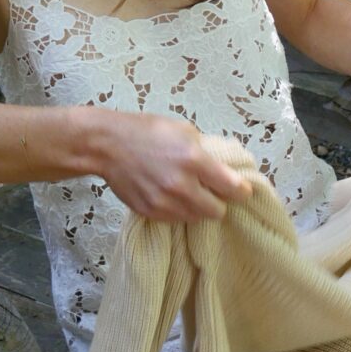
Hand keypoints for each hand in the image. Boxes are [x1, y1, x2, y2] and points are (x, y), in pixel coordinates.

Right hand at [98, 110, 253, 223]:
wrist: (107, 145)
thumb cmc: (147, 132)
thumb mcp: (183, 131)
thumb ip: (205, 151)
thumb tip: (224, 167)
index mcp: (194, 160)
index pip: (232, 188)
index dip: (242, 192)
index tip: (243, 192)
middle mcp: (181, 185)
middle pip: (217, 211)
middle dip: (218, 203)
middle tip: (212, 193)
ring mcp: (164, 202)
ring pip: (197, 219)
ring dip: (198, 209)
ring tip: (189, 194)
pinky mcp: (150, 212)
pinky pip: (176, 220)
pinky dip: (179, 211)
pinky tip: (172, 197)